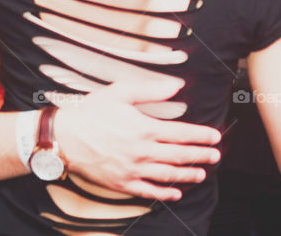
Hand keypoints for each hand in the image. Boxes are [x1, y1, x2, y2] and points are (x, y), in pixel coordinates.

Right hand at [55, 79, 221, 201]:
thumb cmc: (91, 112)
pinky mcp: (122, 183)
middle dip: (201, 155)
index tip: (215, 137)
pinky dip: (165, 194)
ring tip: (202, 173)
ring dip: (188, 175)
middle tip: (216, 155)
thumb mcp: (121, 92)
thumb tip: (177, 85)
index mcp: (144, 128)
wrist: (64, 137)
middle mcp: (142, 151)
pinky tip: (176, 193)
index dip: (201, 136)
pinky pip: (148, 191)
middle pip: (179, 155)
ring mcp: (133, 169)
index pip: (182, 134)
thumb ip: (151, 89)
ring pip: (168, 175)